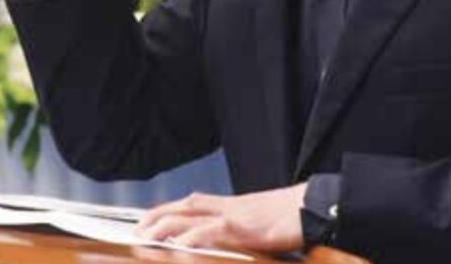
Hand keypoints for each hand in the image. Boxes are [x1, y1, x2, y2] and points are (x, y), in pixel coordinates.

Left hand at [135, 184, 307, 253]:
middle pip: (183, 206)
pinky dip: (191, 237)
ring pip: (189, 214)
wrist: (313, 206)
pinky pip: (210, 231)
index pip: (193, 204)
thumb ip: (242, 230)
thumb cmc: (293, 217)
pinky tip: (177, 245)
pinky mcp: (241, 227)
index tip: (151, 219)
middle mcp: (227, 206)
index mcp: (231, 206)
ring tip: (145, 236)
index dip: (169, 210)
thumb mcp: (262, 222)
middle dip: (157, 216)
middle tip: (137, 230)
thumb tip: (231, 240)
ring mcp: (233, 214)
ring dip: (164, 225)